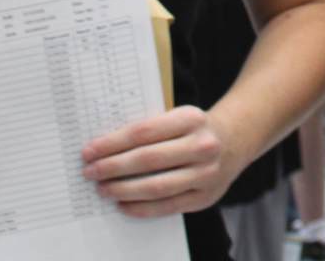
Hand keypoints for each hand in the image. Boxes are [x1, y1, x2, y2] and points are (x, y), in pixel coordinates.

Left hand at [81, 106, 233, 218]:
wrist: (235, 140)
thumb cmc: (194, 129)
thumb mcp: (178, 117)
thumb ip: (149, 129)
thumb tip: (105, 148)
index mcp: (191, 118)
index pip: (143, 132)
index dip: (112, 143)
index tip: (89, 151)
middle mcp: (202, 145)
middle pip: (147, 159)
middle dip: (112, 167)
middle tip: (89, 172)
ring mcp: (206, 173)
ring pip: (156, 186)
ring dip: (123, 189)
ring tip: (102, 189)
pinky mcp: (205, 196)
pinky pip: (167, 206)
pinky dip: (140, 208)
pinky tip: (122, 204)